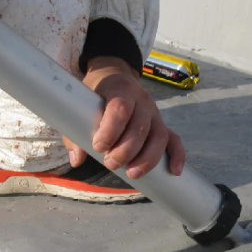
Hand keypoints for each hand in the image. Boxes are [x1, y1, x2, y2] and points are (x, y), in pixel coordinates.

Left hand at [62, 56, 185, 178]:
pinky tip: (174, 171)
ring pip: (158, 136)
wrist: (115, 78)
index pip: (120, 109)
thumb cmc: (96, 94)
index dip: (111, 129)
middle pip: (140, 127)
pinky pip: (174, 140)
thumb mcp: (82, 105)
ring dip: (147, 158)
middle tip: (110, 164)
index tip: (98, 147)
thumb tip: (77, 159)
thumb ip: (76, 133)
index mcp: (122, 91)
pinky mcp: (162, 125)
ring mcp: (155, 114)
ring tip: (132, 174)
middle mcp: (142, 101)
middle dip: (126, 150)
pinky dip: (176, 156)